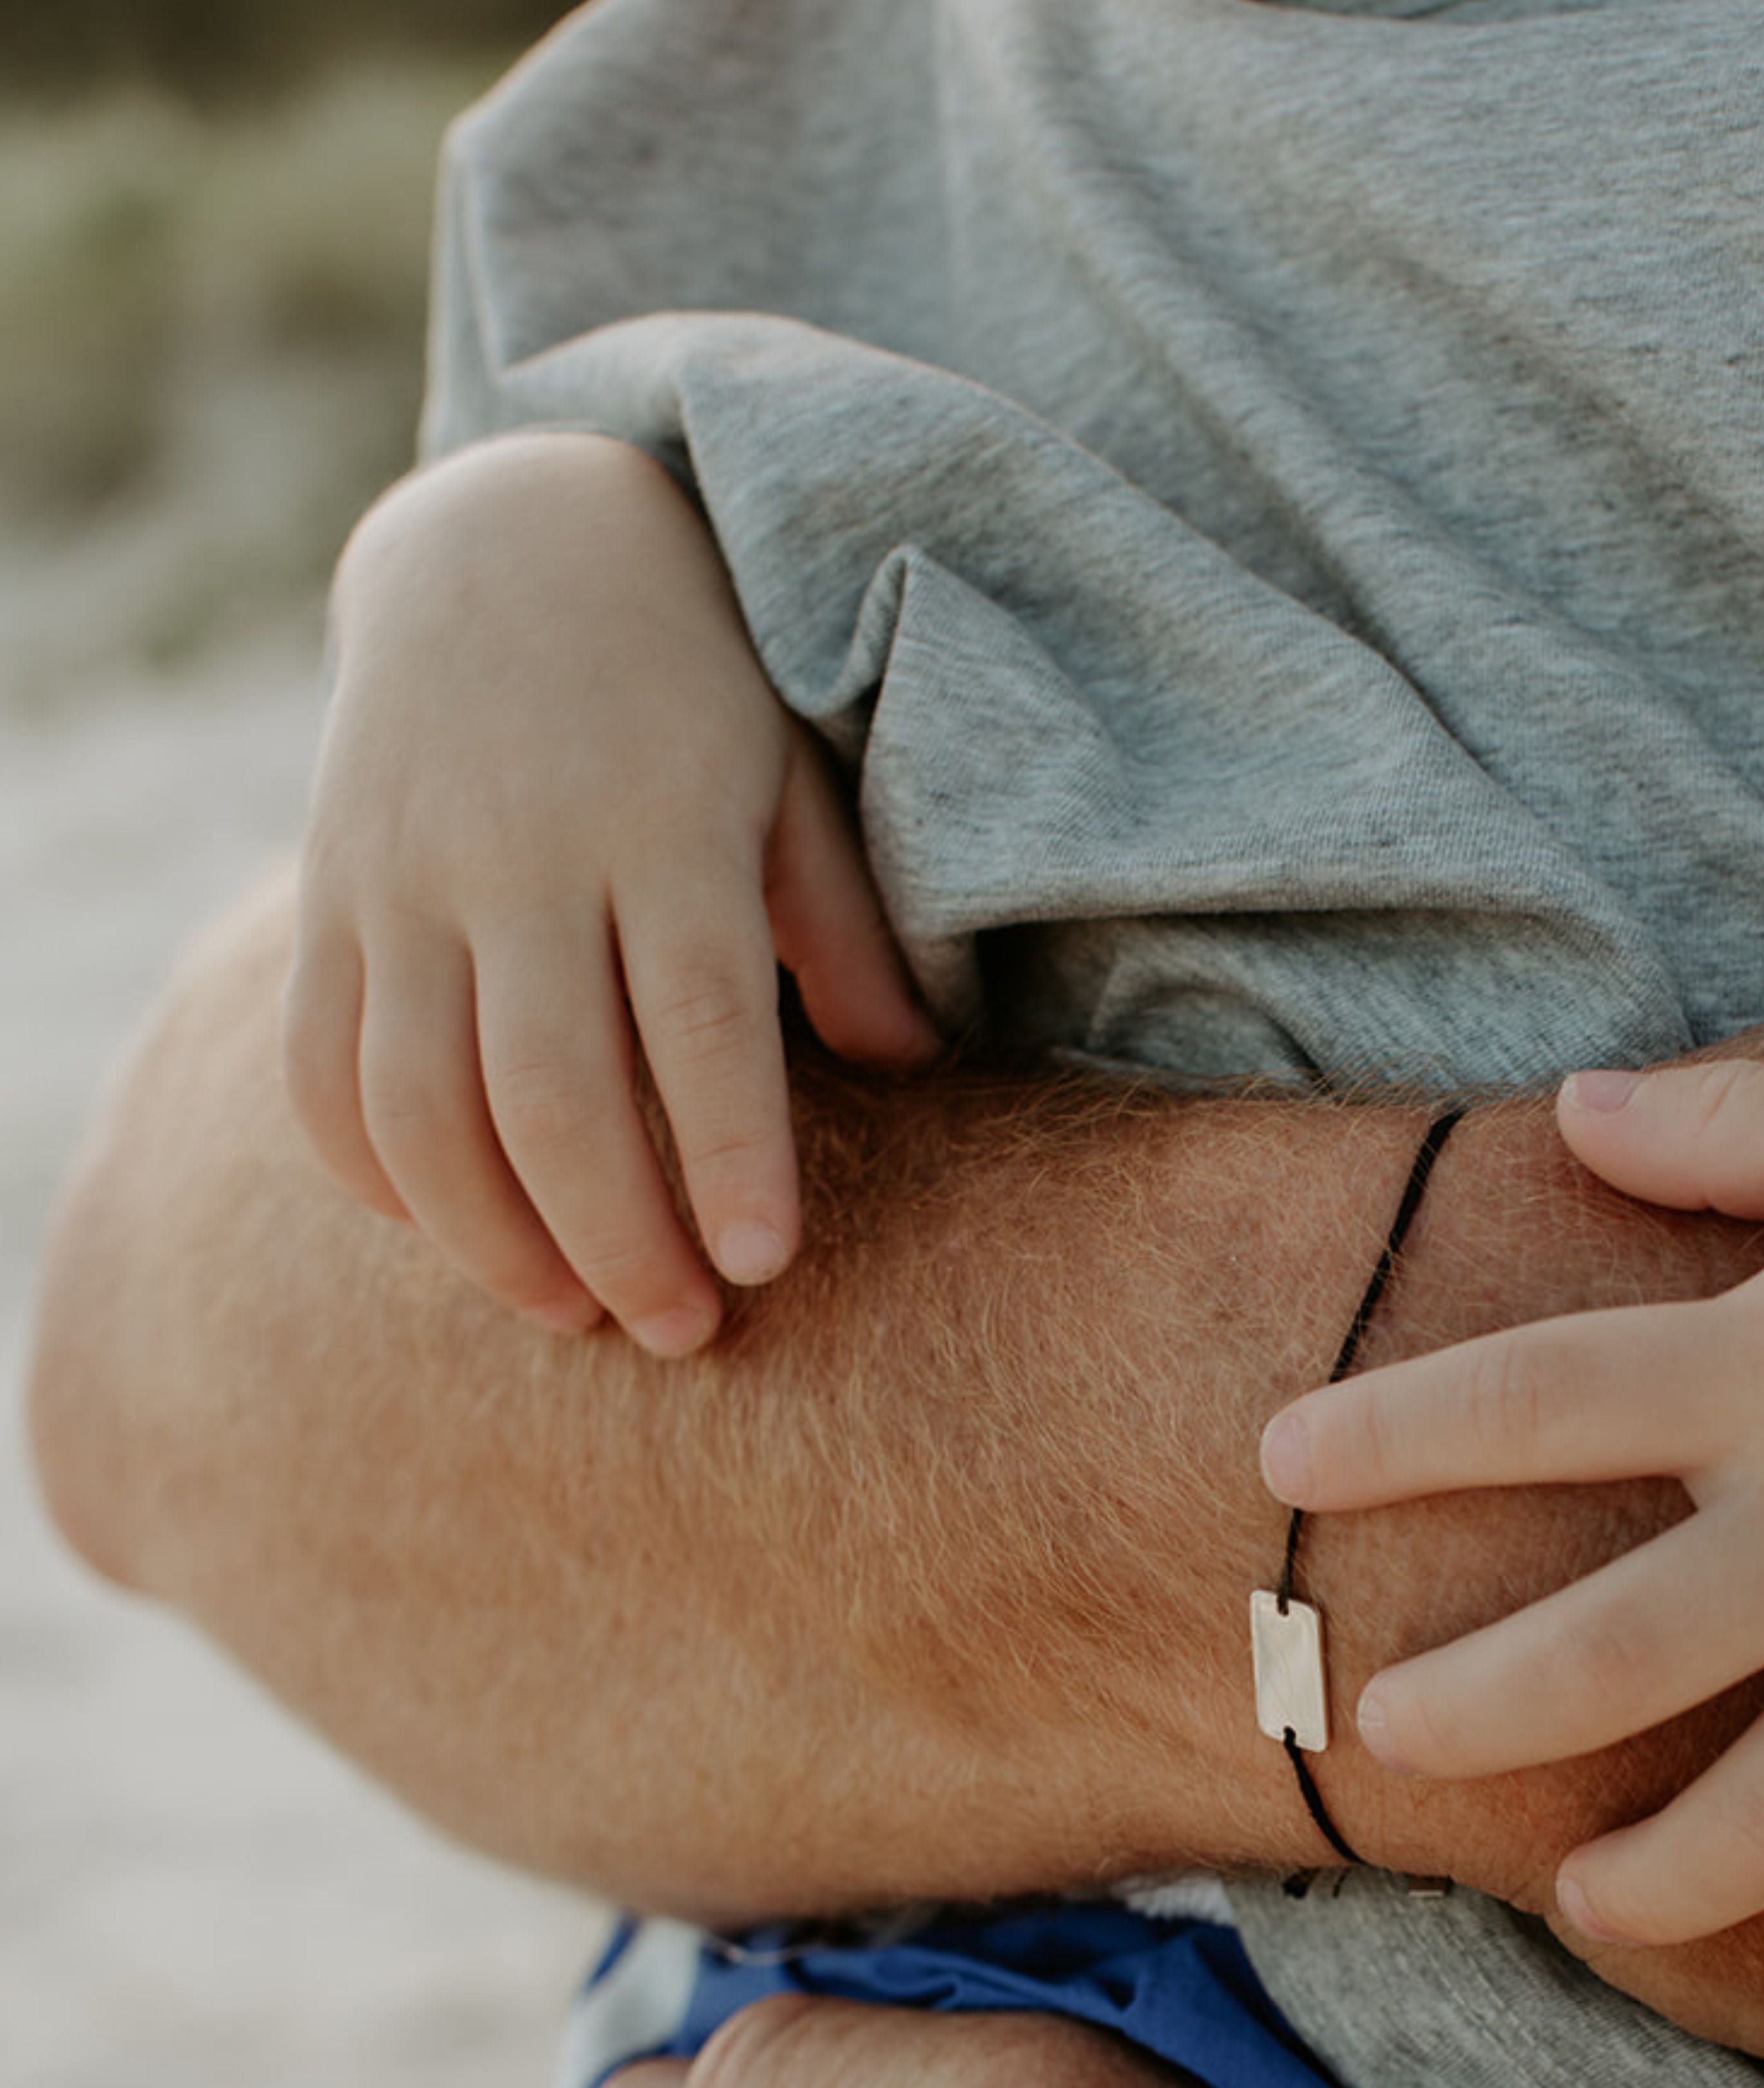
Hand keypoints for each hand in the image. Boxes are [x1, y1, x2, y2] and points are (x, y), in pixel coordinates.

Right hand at [286, 433, 935, 1357]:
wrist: (510, 541)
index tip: (762, 1270)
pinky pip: (320, 1063)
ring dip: (491, 1238)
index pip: (701, 1022)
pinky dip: (372, 1172)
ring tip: (573, 1313)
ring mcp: (402, 876)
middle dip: (617, 1238)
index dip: (730, 1157)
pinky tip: (447, 1234)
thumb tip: (909, 1063)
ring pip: (420, 1102)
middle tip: (680, 1335)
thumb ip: (842, 923)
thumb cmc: (694, 690)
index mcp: (660, 824)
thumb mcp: (790, 775)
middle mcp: (518, 855)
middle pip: (552, 1092)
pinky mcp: (326, 893)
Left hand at [1269, 1058, 1763, 1975]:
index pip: (1529, 1401)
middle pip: (1599, 1660)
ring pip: (1758, 1830)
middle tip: (1386, 1726)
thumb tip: (1567, 1103)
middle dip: (1463, 1711)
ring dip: (1644, 1884)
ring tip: (1587, 1891)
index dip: (1382, 1434)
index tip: (1276, 1461)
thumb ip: (1724, 1123)